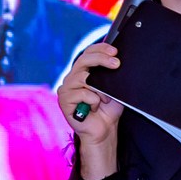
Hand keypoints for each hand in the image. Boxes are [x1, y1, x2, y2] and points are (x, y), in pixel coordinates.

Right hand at [58, 40, 122, 161]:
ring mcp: (66, 88)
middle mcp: (72, 77)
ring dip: (99, 88)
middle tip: (116, 64)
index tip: (115, 51)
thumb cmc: (108, 109)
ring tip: (105, 100)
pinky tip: (94, 109)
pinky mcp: (64, 101)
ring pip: (83, 77)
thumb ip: (110, 73)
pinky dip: (94, 101)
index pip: (88, 53)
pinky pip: (82, 93)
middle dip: (101, 59)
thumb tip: (115, 59)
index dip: (100, 49)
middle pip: (83, 60)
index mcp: (82, 71)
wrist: (104, 130)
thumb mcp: (113, 87)